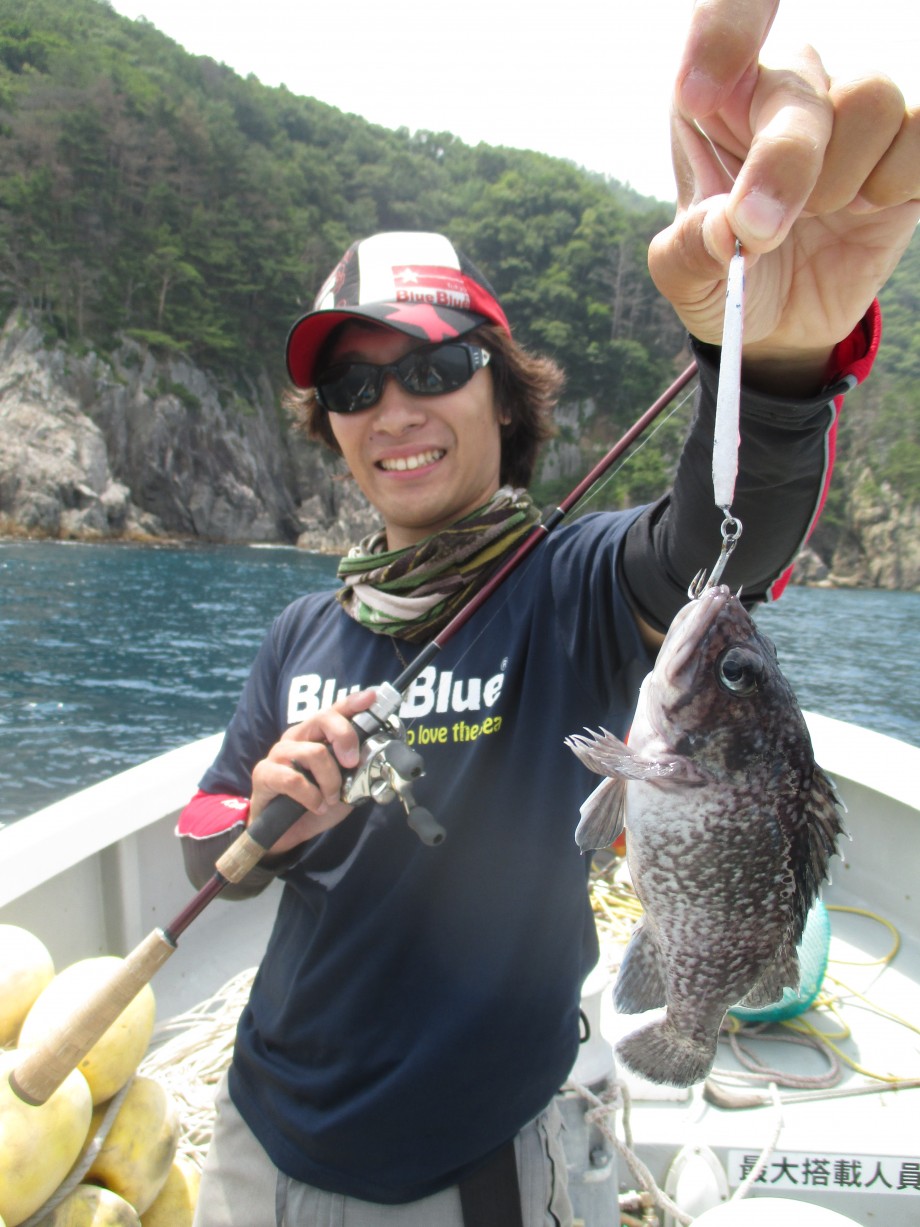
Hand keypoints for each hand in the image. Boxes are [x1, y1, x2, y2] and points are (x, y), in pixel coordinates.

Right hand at [248, 688, 377, 853]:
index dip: (353, 702)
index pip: (334, 711)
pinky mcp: (264, 773)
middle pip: (323, 719)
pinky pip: (293, 779)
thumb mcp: (344, 786)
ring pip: (313, 752)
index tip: (371, 697)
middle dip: (345, 737)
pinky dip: (312, 796)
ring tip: (330, 799)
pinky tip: (316, 806)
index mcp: (315, 736)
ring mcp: (279, 754)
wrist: (285, 833)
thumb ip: (357, 771)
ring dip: (330, 780)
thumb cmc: (315, 803)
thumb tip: (376, 761)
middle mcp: (296, 738)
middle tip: (352, 763)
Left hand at [650, 0, 919, 392]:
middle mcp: (785, 89)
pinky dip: (896, 177)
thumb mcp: (686, 283)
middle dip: (785, 161)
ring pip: (869, 95)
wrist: (779, 322)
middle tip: (759, 231)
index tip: (696, 94)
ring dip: (839, 176)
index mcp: (716, 102)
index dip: (721, 33)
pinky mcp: (903, 144)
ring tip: (816, 216)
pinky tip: (864, 208)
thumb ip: (689, 253)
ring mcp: (848, 114)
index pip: (720, 21)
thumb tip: (725, 225)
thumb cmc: (724, 280)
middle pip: (804, 75)